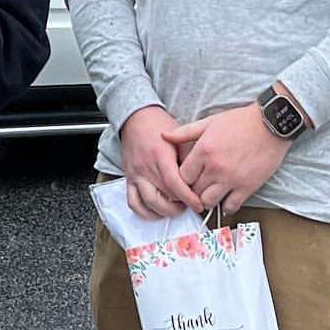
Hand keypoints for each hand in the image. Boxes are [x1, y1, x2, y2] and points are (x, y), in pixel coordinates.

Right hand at [119, 105, 203, 220]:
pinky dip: (144, 211)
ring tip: (174, 209)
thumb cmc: (158, 125)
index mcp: (160, 157)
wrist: (136, 117)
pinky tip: (156, 212)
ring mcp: (135, 175)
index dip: (188, 199)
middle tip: (188, 206)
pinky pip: (133, 202)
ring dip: (163, 212)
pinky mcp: (129, 178)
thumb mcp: (180, 137)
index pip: (175, 185)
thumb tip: (201, 177)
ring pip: (147, 203)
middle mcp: (146, 168)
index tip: (198, 204)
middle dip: (178, 207)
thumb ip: (189, 158)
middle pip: (162, 198)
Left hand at [166, 104, 290, 216]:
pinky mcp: (248, 187)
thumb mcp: (209, 122)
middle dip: (193, 191)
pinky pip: (231, 207)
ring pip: (209, 202)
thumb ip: (185, 132)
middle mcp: (215, 167)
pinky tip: (227, 198)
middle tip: (197, 187)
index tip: (187, 178)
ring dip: (207, 200)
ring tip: (210, 193)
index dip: (182, 179)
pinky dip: (227, 206)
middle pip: (193, 192)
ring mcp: (232, 179)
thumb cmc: (240, 121)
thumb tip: (163, 136)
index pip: (182, 177)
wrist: (271, 123)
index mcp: (203, 151)